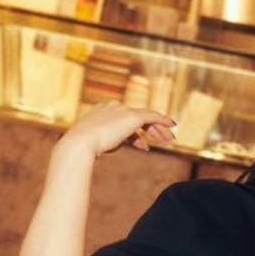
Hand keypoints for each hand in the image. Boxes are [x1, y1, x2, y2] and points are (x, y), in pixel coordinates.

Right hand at [61, 102, 175, 156]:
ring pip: (147, 118)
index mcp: (101, 112)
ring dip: (159, 130)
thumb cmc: (83, 148)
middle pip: (137, 118)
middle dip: (151, 130)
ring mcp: (122, 110)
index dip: (136, 135)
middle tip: (162, 140)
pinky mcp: (132, 116)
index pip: (124, 122)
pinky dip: (163, 120)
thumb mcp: (98, 145)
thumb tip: (114, 147)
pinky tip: (172, 125)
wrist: (81, 142)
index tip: (144, 145)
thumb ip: (109, 143)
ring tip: (169, 140)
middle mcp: (112, 108)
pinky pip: (152, 116)